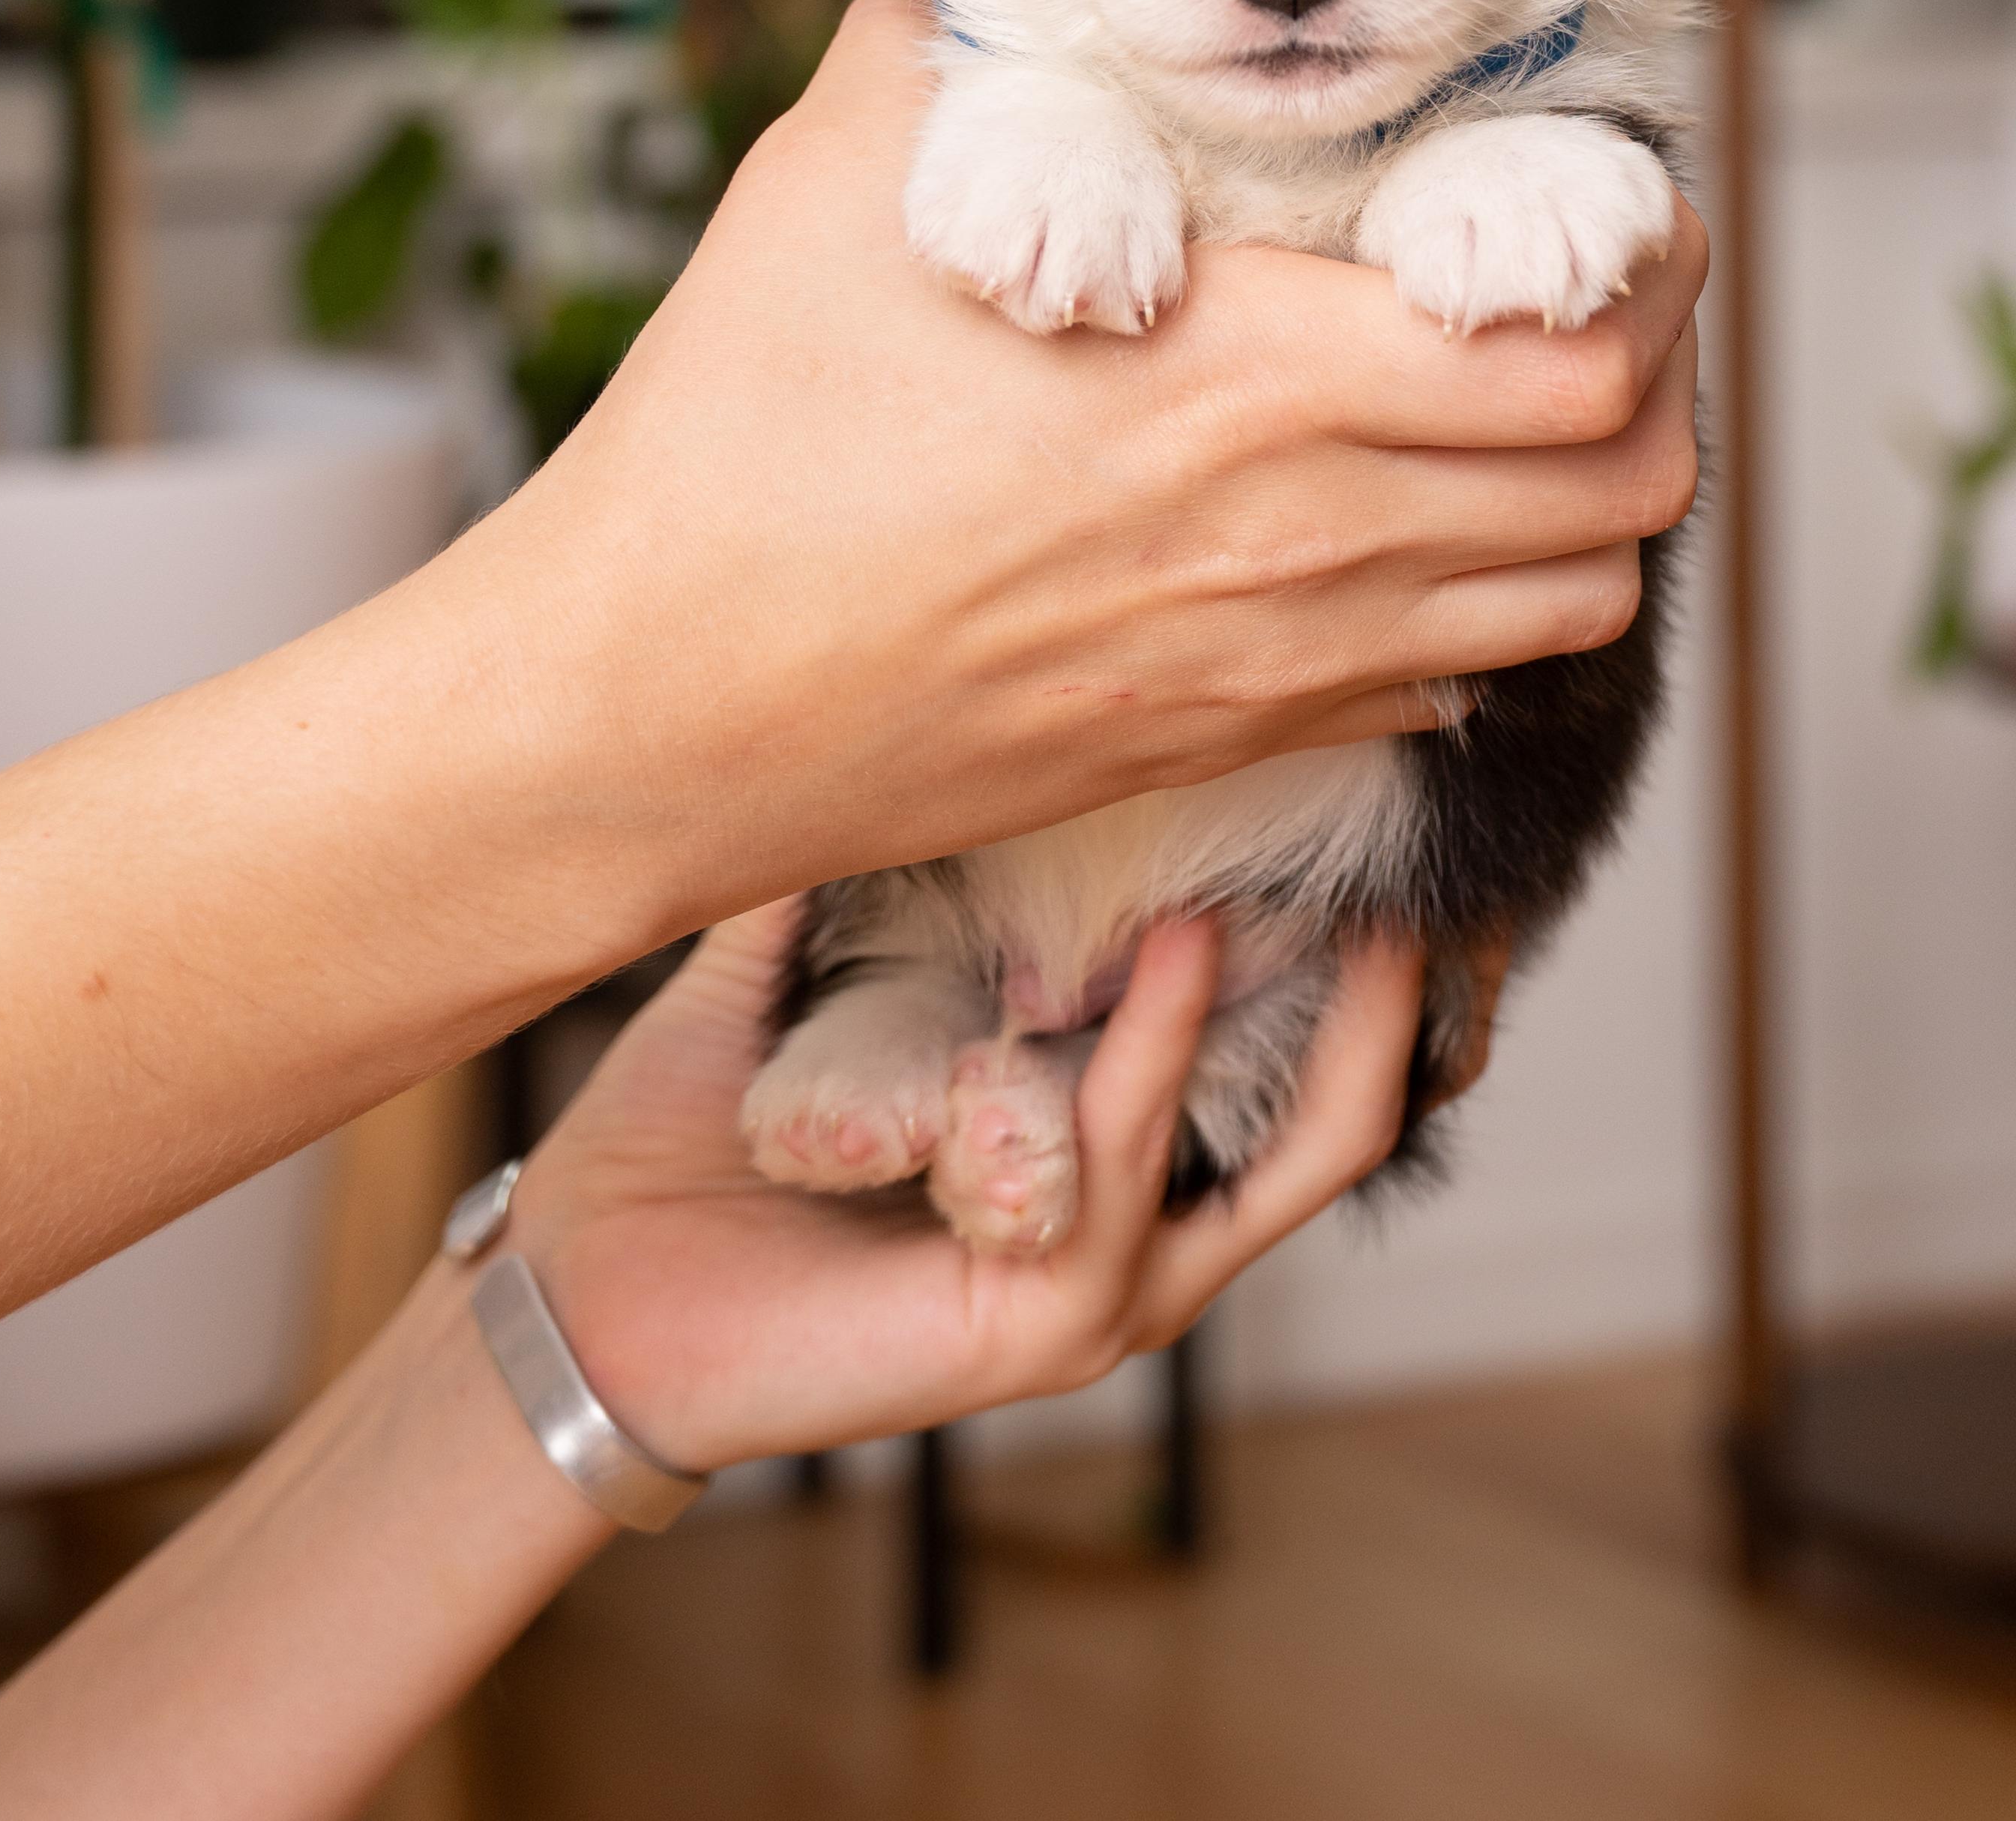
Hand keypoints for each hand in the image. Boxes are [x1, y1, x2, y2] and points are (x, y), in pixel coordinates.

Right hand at [457, 0, 1703, 938]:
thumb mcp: (847, 177)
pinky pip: (1448, 695)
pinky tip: (1414, 533)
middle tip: (1601, 290)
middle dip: (1654, 371)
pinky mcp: (1222, 741)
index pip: (1573, 339)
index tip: (1622, 194)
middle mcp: (1300, 538)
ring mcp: (1272, 663)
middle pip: (1622, 482)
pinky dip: (1484, 611)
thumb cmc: (738, 442)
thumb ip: (967, 35)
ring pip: (1566, 604)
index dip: (1645, 262)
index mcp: (1248, 377)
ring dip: (1590, 502)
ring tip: (1530, 412)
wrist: (648, 710)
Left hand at [506, 901, 1422, 1471]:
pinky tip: (1169, 945)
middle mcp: (1134, 1219)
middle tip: (1435, 863)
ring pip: (1282, 1151)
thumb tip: (909, 690)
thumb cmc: (695, 1142)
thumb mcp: (813, 970)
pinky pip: (1135, 1169)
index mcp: (1101, 1142)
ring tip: (1301, 857)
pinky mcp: (1051, 1324)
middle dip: (1410, 1000)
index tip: (1387, 812)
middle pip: (1343, 1118)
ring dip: (1297, 1002)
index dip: (1361, 955)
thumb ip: (879, 860)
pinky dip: (1159, 1052)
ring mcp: (1108, 1283)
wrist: (580, 1287)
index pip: (1285, 1053)